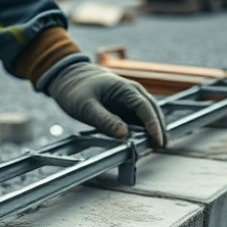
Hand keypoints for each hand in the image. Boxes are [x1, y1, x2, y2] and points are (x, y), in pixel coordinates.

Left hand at [47, 62, 166, 147]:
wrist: (67, 77)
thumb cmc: (75, 89)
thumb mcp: (86, 107)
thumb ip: (105, 120)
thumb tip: (124, 134)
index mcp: (125, 89)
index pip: (146, 108)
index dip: (154, 125)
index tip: (158, 141)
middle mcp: (132, 94)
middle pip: (152, 112)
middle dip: (158, 130)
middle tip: (160, 148)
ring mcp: (128, 101)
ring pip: (146, 117)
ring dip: (151, 131)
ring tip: (152, 148)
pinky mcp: (122, 109)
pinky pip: (135, 121)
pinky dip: (140, 131)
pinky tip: (140, 143)